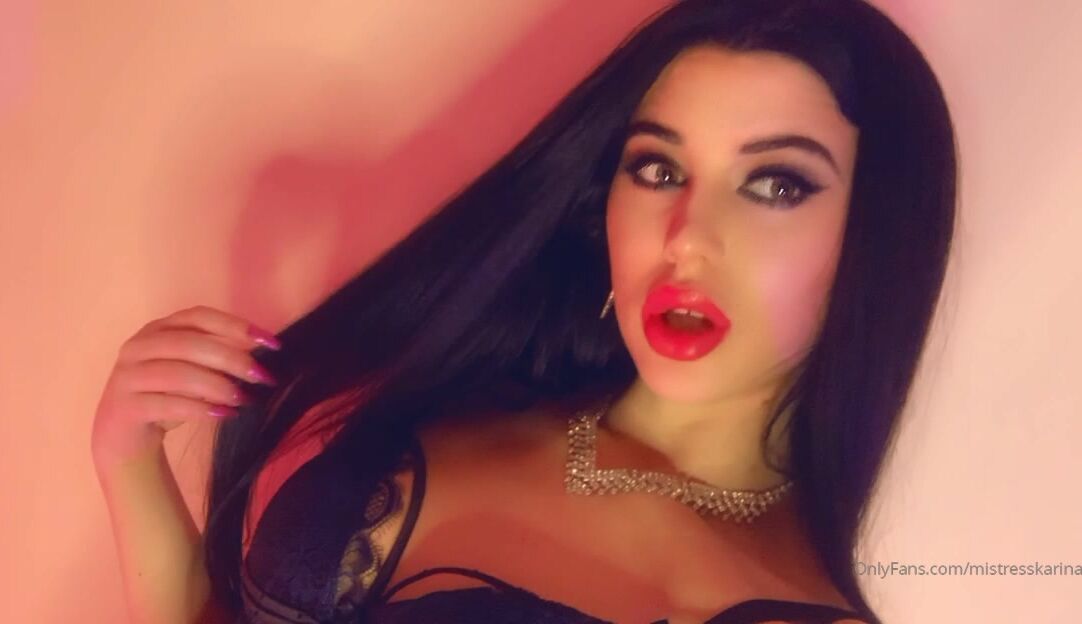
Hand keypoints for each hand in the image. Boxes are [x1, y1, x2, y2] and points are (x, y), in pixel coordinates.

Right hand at [91, 305, 280, 466]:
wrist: (124, 437)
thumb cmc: (166, 397)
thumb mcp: (194, 371)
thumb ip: (218, 356)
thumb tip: (262, 352)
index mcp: (158, 329)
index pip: (200, 317)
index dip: (236, 326)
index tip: (271, 343)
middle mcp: (139, 345)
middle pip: (190, 343)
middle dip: (232, 359)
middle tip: (261, 377)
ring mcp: (127, 375)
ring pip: (178, 374)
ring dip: (218, 386)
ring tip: (244, 399)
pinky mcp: (124, 406)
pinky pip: (166, 404)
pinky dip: (200, 409)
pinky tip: (224, 415)